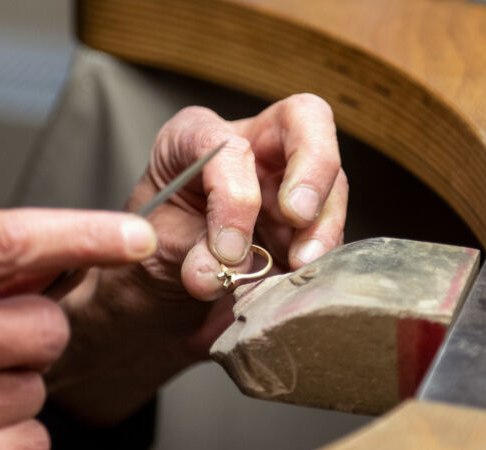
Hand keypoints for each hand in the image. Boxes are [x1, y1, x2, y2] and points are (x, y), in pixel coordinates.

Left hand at [46, 94, 346, 423]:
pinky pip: (332, 229)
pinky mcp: (308, 222)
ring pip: (332, 180)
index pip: (228, 144)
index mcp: (196, 139)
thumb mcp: (154, 248)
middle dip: (312, 167)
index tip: (227, 249)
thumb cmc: (152, 253)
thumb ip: (186, 255)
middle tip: (298, 217)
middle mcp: (250, 148)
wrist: (163, 294)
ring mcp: (286, 182)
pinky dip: (323, 254)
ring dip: (322, 225)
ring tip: (298, 267)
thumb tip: (215, 272)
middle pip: (305, 120)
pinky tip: (300, 279)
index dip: (233, 195)